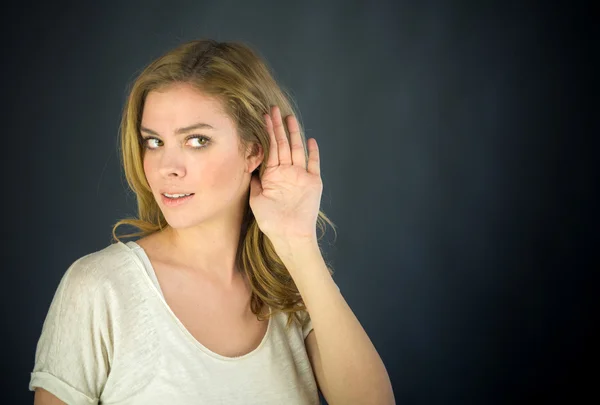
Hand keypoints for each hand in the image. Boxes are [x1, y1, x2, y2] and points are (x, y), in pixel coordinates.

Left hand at [249, 105, 322, 243]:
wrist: (289, 234)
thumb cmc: (271, 221)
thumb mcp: (256, 199)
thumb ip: (253, 181)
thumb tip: (247, 165)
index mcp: (273, 175)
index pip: (270, 148)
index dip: (267, 133)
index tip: (262, 117)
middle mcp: (286, 172)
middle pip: (282, 144)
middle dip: (278, 127)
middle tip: (274, 109)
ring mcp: (300, 176)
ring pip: (297, 149)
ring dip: (294, 134)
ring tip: (290, 118)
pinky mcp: (313, 182)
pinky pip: (314, 164)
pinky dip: (313, 153)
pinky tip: (311, 140)